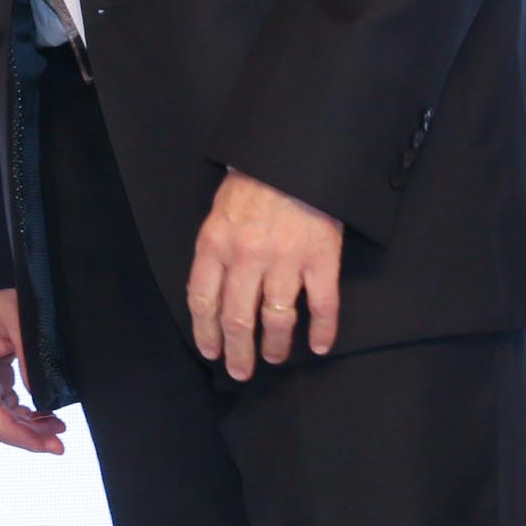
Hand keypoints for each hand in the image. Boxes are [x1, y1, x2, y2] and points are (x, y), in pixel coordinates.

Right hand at [0, 292, 68, 453]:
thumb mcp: (17, 319)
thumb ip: (28, 357)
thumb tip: (42, 398)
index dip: (16, 434)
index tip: (45, 444)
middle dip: (26, 438)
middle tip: (59, 447)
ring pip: (1, 419)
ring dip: (29, 429)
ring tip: (59, 431)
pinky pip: (6, 408)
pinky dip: (26, 417)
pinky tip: (48, 418)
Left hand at [185, 168, 342, 379]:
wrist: (295, 154)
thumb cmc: (254, 180)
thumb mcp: (219, 211)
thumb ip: (216, 249)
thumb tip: (213, 290)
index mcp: (215, 244)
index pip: (202, 301)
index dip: (205, 332)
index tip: (211, 351)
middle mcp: (246, 257)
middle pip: (237, 319)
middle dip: (238, 352)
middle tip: (241, 371)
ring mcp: (285, 260)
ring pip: (277, 319)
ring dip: (274, 346)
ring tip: (274, 358)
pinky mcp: (320, 259)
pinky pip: (322, 305)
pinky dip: (322, 331)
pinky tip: (319, 346)